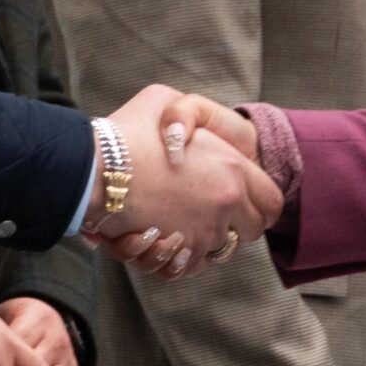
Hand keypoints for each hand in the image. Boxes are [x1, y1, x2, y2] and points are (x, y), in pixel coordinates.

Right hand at [101, 87, 278, 274]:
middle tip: (213, 214)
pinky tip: (163, 238)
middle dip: (237, 226)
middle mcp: (225, 204)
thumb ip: (184, 112)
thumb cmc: (124, 133)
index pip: (272, 200)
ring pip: (219, 250)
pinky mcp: (179, 253)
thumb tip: (182, 126)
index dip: (260, 203)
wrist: (93, 172)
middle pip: (253, 231)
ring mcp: (204, 232)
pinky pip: (192, 266)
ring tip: (177, 223)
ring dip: (203, 239)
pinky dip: (180, 258)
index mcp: (232, 168)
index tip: (244, 201)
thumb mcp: (161, 99)